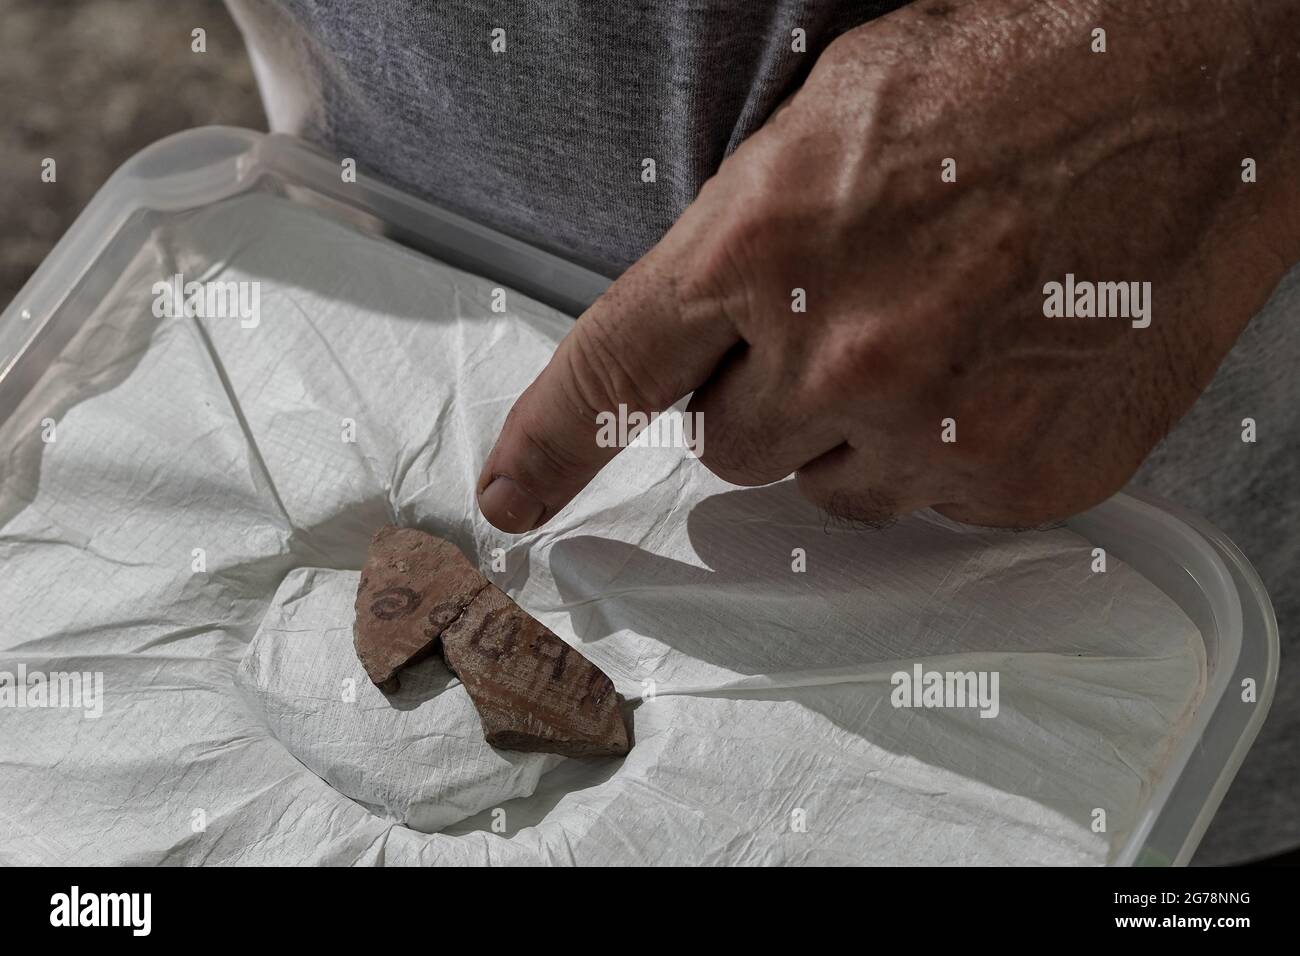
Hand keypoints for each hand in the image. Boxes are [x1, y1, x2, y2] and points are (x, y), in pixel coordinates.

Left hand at [477, 0, 1299, 532]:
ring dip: (855, 434)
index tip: (511, 497)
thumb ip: (746, 248)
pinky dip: (944, 453)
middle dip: (764, 400)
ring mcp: (934, 426)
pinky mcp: (1017, 479)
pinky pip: (928, 505)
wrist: (1196, 88)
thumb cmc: (1010, 81)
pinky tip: (997, 368)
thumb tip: (705, 338)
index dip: (551, 444)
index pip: (614, 371)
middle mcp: (838, 352)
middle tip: (839, 326)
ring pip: (829, 490)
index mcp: (765, 242)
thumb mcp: (830, 129)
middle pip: (728, 451)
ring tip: (936, 336)